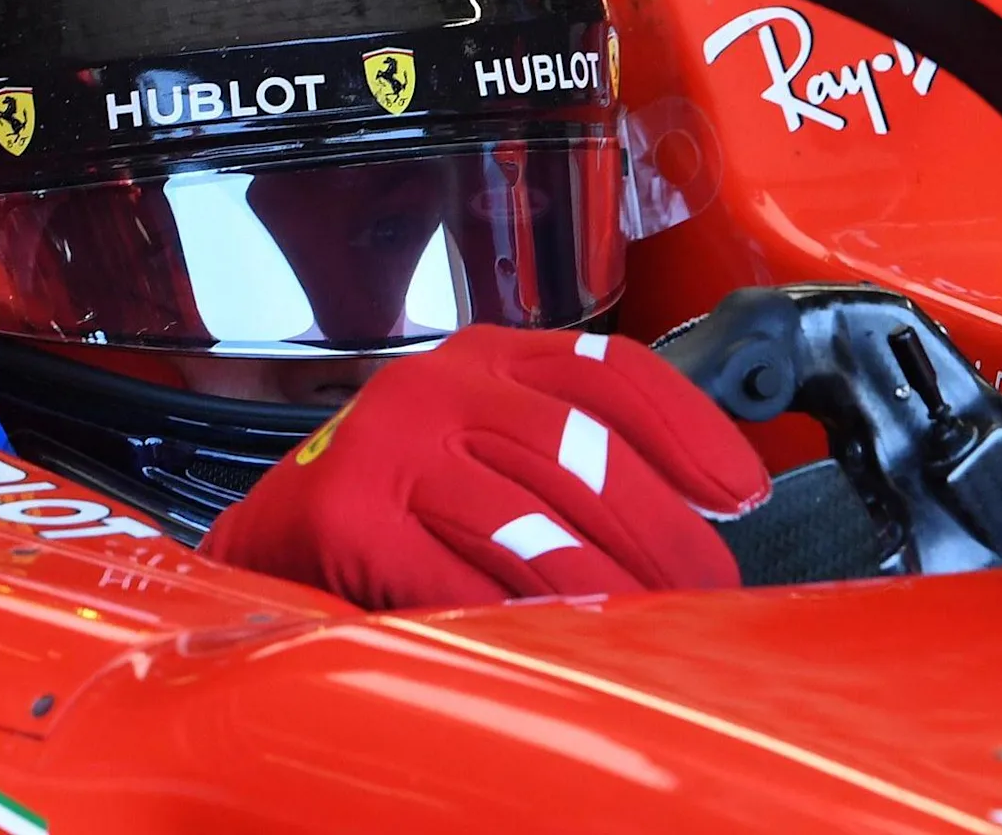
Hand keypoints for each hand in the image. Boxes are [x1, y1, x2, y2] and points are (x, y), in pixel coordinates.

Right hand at [199, 324, 770, 609]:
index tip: (742, 493)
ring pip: (532, 521)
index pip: (612, 371)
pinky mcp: (350, 516)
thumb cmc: (393, 509)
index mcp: (483, 359)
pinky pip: (460, 580)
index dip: (691, 431)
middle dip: (662, 529)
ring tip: (646, 626)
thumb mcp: (481, 449)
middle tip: (707, 587)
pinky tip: (556, 643)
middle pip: (584, 449)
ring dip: (605, 586)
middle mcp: (436, 386)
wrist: (260, 550)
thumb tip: (696, 514)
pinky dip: (518, 619)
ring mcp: (389, 445)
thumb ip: (566, 456)